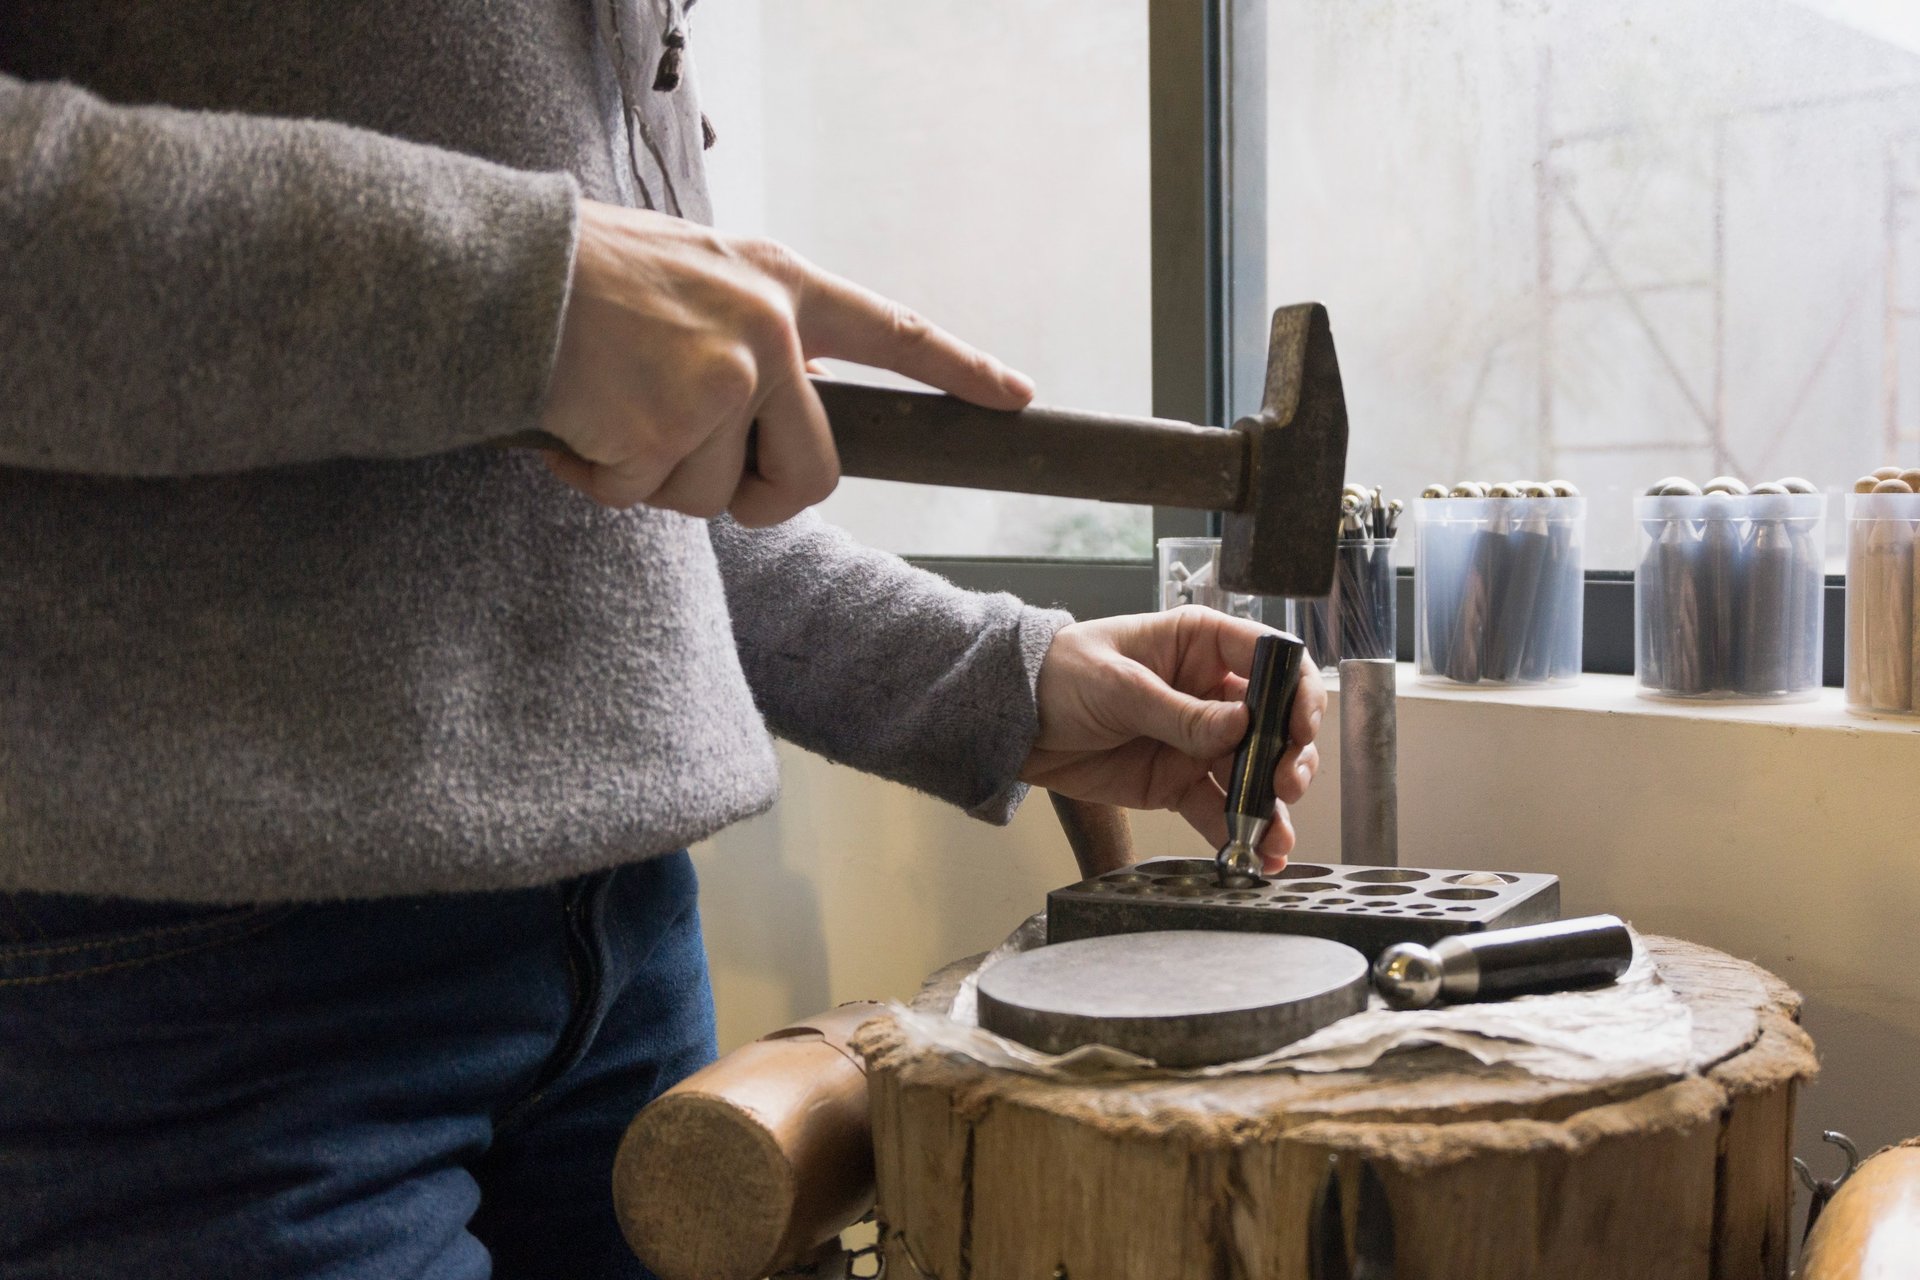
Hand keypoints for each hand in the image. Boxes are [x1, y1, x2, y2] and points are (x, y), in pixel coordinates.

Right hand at [538, 202, 1034, 524]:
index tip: (1014, 396)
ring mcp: (726, 378)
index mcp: (781, 285)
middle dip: (757, 497)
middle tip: (694, 472)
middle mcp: (770, 331)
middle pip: (813, 473)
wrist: (498, 271)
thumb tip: (782, 411)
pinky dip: (599, 477)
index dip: (957, 368)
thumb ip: (750, 336)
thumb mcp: (695, 280)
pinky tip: (575, 420)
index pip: (892, 331)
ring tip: (607, 406)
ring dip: (652, 477)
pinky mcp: (672, 424)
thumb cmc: (585, 281)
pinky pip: (645, 498)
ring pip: (713, 497)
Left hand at [1020, 608, 1325, 870]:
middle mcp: (1211, 693)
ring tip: (1274, 833)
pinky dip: (1240, 833)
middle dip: (1290, 757)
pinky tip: (1258, 854)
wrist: (1015, 722)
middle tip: (1283, 784)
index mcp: (1202, 645)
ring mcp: (1198, 741)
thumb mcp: (1119, 687)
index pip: (1272, 660)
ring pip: (1254, 774)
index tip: (1299, 727)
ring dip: (1271, 804)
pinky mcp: (1179, 783)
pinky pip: (1219, 809)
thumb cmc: (1061, 675)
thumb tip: (1241, 726)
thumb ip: (1181, 713)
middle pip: (1275, 725)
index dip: (1296, 692)